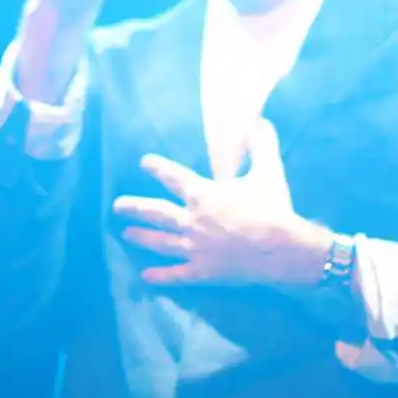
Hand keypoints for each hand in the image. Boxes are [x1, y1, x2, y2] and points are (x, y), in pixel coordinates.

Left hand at [113, 119, 332, 286]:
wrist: (281, 250)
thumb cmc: (272, 209)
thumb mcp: (268, 172)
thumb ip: (261, 146)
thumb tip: (259, 121)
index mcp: (204, 195)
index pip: (174, 177)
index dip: (158, 168)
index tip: (144, 162)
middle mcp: (192, 220)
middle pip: (156, 213)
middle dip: (135, 207)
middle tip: (116, 206)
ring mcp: (194, 248)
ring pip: (160, 242)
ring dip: (141, 237)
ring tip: (126, 233)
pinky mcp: (202, 271)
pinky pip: (176, 274)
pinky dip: (160, 275)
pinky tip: (145, 276)